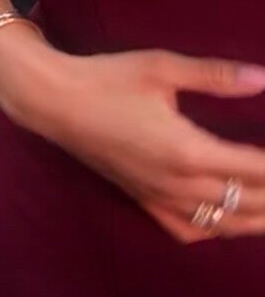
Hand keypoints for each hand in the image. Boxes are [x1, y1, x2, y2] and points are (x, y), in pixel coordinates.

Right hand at [0, 34, 264, 242]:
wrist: (52, 101)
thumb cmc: (106, 78)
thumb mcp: (161, 67)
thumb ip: (216, 76)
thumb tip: (263, 78)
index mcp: (189, 151)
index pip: (256, 169)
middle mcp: (180, 185)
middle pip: (249, 203)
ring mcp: (162, 198)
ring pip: (226, 223)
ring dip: (258, 217)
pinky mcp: (145, 201)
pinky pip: (192, 229)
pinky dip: (220, 228)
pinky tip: (229, 218)